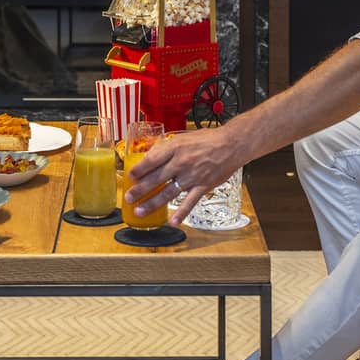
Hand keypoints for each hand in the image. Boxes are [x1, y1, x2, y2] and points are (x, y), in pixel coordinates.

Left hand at [125, 126, 243, 225]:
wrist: (231, 144)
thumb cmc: (208, 139)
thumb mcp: (183, 137)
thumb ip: (167, 148)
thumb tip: (151, 156)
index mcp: (175, 148)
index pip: (151, 160)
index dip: (138, 169)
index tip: (129, 176)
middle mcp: (181, 163)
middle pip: (156, 178)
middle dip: (140, 190)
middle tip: (128, 198)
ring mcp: (192, 176)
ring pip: (168, 192)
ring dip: (152, 203)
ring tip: (140, 211)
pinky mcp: (203, 186)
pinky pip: (190, 202)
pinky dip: (181, 213)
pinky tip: (172, 221)